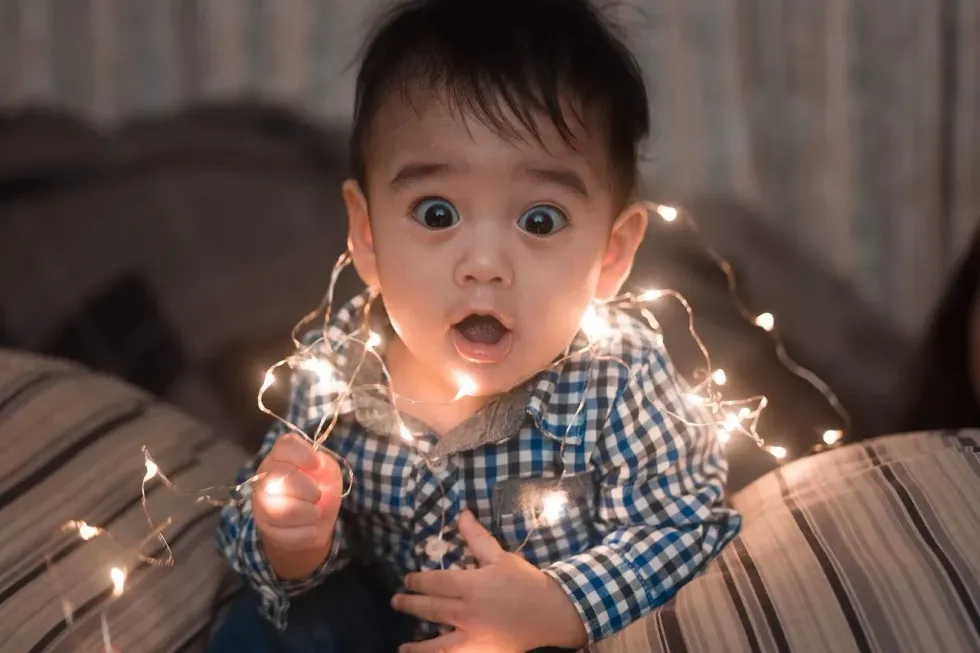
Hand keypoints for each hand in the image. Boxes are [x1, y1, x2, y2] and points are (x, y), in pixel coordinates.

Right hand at [253, 433, 342, 571]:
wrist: (313, 523)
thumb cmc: (320, 489)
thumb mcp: (329, 473)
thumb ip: (325, 464)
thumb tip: (317, 464)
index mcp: (281, 456)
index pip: (284, 445)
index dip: (302, 454)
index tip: (317, 465)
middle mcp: (265, 476)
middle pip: (280, 476)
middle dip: (308, 489)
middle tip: (317, 495)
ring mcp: (260, 502)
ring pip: (281, 508)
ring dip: (308, 512)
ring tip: (315, 512)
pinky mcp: (264, 527)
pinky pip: (286, 532)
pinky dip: (306, 532)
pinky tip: (309, 527)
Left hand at [392, 511, 587, 651]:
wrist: (551, 613)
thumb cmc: (525, 582)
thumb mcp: (501, 557)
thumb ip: (477, 538)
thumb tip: (462, 514)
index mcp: (472, 586)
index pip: (436, 582)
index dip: (418, 581)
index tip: (407, 580)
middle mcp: (468, 612)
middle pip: (432, 609)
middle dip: (411, 605)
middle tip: (396, 602)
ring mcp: (474, 636)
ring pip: (439, 643)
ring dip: (418, 645)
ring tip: (402, 646)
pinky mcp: (482, 652)